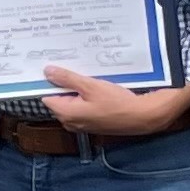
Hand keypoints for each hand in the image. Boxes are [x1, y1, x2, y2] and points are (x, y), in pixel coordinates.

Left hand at [40, 69, 189, 135]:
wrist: (143, 116)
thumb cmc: (116, 102)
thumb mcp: (91, 86)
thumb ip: (67, 79)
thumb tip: (47, 71)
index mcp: (65, 114)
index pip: (46, 96)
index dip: (47, 82)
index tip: (50, 68)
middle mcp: (70, 122)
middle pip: (58, 99)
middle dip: (61, 84)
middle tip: (66, 66)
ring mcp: (82, 124)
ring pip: (71, 102)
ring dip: (74, 90)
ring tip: (80, 73)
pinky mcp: (93, 123)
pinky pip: (82, 107)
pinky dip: (84, 97)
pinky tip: (91, 85)